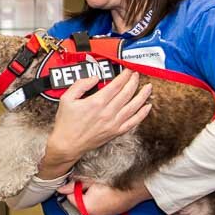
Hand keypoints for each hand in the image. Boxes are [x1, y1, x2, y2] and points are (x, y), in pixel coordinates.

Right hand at [38, 70, 152, 179]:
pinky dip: (142, 114)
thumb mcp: (66, 98)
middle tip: (136, 74)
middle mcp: (107, 112)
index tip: (128, 69)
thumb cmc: (66, 123)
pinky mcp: (115, 132)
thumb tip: (94, 78)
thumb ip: (80, 85)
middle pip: (127, 93)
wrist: (67, 145)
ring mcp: (113, 123)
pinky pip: (133, 122)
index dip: (124, 75)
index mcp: (96, 102)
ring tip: (148, 87)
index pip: (116, 85)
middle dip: (134, 81)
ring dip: (142, 95)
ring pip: (133, 106)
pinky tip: (147, 107)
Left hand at [57, 179, 151, 214]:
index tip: (80, 182)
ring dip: (88, 199)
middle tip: (91, 184)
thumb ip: (74, 186)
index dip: (73, 188)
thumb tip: (61, 189)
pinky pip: (96, 210)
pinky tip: (104, 195)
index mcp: (86, 208)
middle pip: (77, 204)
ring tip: (99, 189)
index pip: (69, 198)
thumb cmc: (115, 183)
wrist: (136, 188)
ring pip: (86, 207)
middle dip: (80, 195)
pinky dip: (96, 203)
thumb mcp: (92, 180)